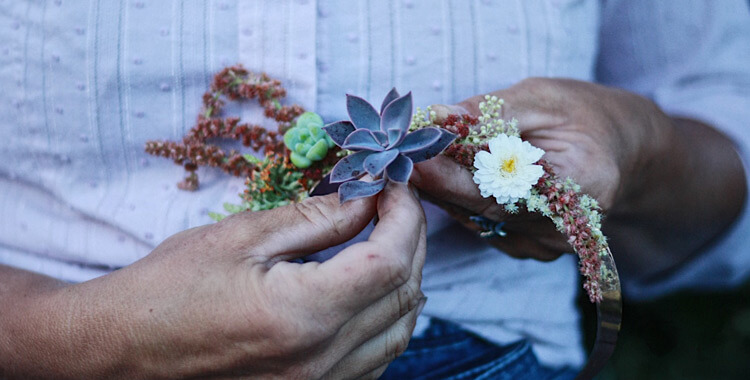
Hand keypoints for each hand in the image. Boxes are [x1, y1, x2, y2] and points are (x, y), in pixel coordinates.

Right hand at [0, 183, 426, 378]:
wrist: (125, 350)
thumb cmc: (170, 288)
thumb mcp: (242, 237)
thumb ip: (316, 218)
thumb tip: (366, 197)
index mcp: (302, 315)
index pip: (388, 261)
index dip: (404, 216)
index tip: (394, 186)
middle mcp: (321, 360)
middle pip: (403, 295)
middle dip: (410, 241)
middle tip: (393, 204)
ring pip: (399, 331)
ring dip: (404, 280)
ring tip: (385, 239)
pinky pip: (377, 357)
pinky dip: (386, 317)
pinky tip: (368, 290)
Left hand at [412, 78, 744, 272]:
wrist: (618, 151)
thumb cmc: (584, 116)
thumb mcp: (544, 99)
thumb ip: (494, 112)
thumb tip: (440, 117)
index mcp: (580, 186)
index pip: (501, 187)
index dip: (451, 175)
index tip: (412, 158)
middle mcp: (564, 228)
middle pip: (484, 210)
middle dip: (436, 184)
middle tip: (398, 162)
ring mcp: (546, 245)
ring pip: (478, 221)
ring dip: (443, 193)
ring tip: (414, 165)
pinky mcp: (530, 248)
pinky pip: (483, 226)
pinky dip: (460, 203)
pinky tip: (443, 182)